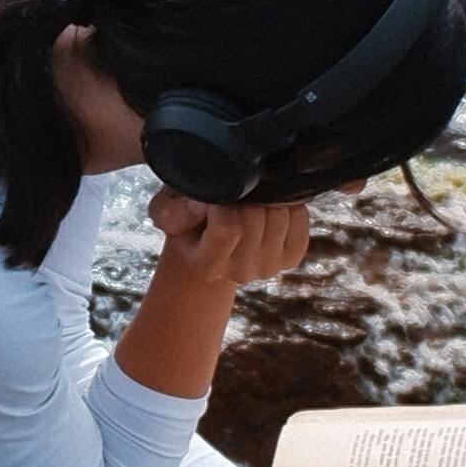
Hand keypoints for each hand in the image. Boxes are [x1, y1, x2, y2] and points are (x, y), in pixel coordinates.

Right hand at [145, 189, 312, 289]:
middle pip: (255, 218)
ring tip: (246, 199)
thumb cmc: (187, 219)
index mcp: (207, 266)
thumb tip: (204, 204)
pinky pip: (299, 217)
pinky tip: (267, 204)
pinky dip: (287, 202)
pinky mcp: (292, 256)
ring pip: (279, 214)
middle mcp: (240, 272)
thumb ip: (171, 211)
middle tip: (231, 194)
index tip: (211, 195)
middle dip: (243, 196)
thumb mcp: (166, 211)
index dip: (220, 201)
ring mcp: (269, 266)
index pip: (228, 228)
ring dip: (264, 196)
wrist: (211, 240)